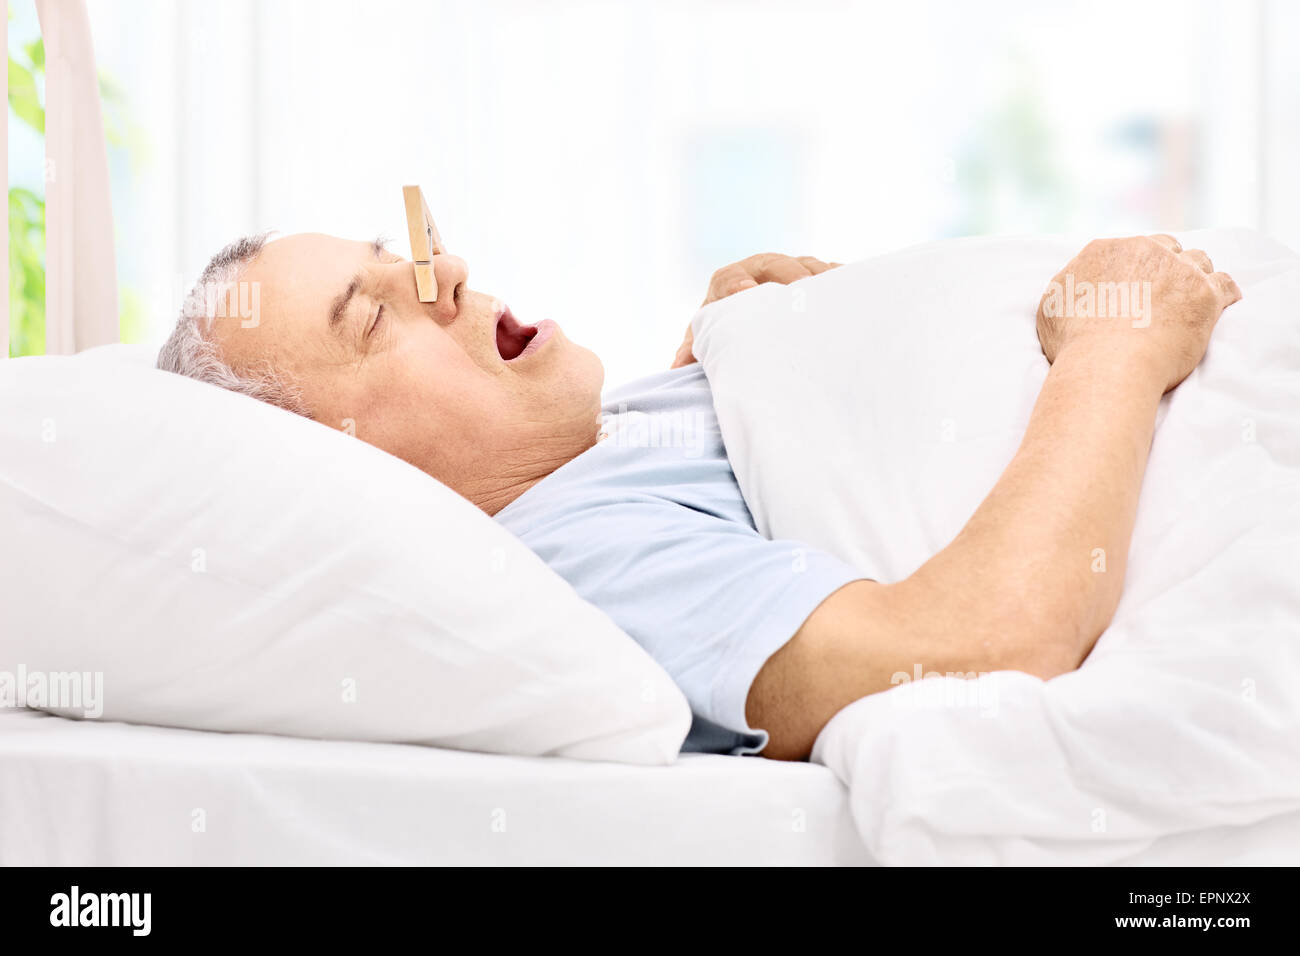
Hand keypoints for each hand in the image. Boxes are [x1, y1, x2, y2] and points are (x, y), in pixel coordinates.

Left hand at [672, 253, 840, 367]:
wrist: (748, 324)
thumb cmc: (723, 336)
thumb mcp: (706, 345)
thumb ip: (693, 353)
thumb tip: (676, 367)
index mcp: (726, 284)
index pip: (729, 280)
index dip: (737, 285)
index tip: (745, 292)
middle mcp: (758, 270)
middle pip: (774, 265)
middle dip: (788, 275)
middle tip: (800, 288)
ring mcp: (790, 270)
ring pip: (805, 264)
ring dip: (820, 275)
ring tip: (833, 288)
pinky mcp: (815, 276)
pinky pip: (830, 272)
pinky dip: (841, 278)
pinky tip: (854, 289)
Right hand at [1036, 234, 1241, 392]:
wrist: (1107, 364)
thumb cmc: (1074, 343)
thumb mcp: (1052, 307)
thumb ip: (1069, 285)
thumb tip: (1076, 283)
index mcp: (1107, 250)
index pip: (1132, 246)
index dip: (1137, 265)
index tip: (1137, 284)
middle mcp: (1145, 250)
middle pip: (1168, 247)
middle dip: (1167, 265)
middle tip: (1164, 291)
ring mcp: (1179, 270)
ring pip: (1199, 261)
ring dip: (1196, 277)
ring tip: (1191, 300)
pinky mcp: (1205, 295)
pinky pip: (1226, 284)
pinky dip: (1225, 293)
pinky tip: (1221, 304)